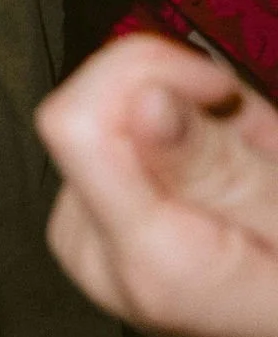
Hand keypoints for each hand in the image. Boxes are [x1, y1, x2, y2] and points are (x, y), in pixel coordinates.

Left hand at [39, 33, 277, 336]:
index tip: (221, 91)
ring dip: (188, 120)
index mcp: (144, 262)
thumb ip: (220, 170)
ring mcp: (79, 237)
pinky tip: (223, 181)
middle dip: (184, 97)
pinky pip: (113, 138)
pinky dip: (176, 140)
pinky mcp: (82, 221)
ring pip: (110, 114)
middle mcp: (92, 251)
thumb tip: (144, 100)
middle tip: (261, 144)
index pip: (76, 124)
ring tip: (253, 172)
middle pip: (96, 107)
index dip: (147, 74)